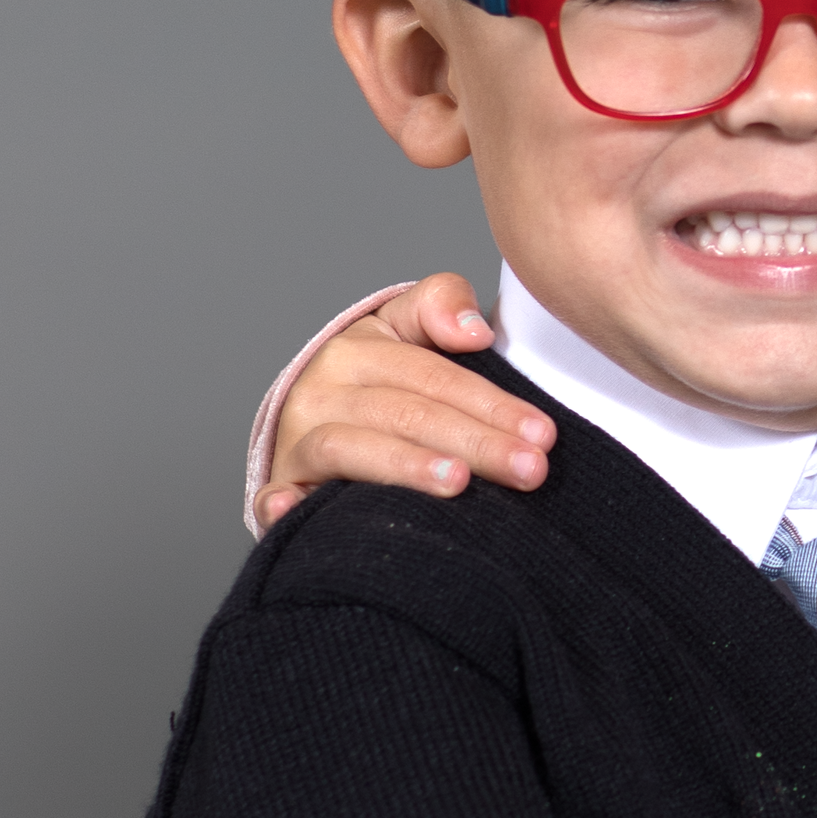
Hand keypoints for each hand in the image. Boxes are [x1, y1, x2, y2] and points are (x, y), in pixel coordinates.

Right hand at [256, 274, 557, 526]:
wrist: (315, 426)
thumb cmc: (382, 384)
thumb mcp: (408, 332)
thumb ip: (441, 306)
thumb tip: (472, 331)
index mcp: (355, 350)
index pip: (431, 376)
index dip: (489, 402)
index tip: (541, 433)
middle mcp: (320, 392)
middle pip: (404, 413)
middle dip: (474, 442)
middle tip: (529, 469)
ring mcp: (295, 442)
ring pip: (350, 449)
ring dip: (405, 466)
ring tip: (458, 483)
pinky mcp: (281, 489)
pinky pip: (275, 497)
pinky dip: (284, 504)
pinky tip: (296, 511)